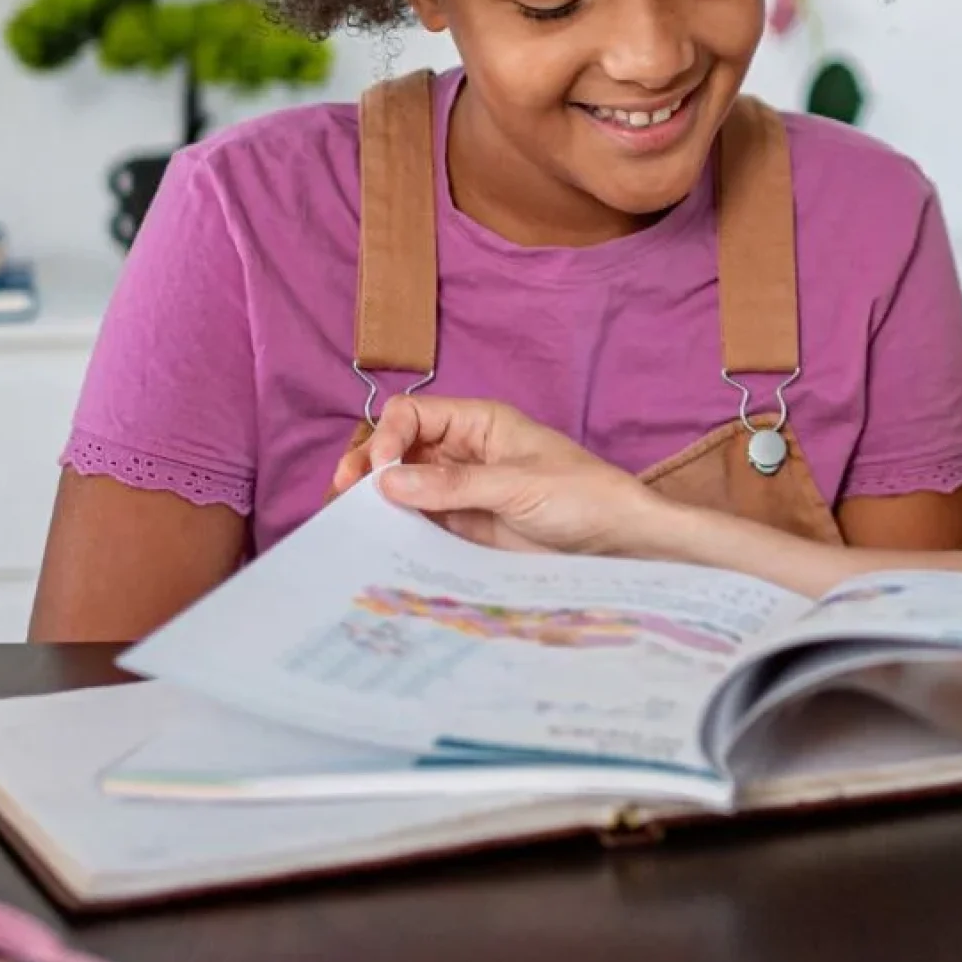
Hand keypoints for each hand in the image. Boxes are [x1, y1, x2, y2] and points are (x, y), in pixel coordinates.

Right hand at [329, 394, 660, 556]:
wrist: (619, 542)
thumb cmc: (582, 496)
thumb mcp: (519, 485)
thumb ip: (454, 485)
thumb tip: (387, 481)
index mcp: (479, 423)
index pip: (414, 415)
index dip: (388, 437)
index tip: (378, 473)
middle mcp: (463, 452)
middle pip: (400, 450)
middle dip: (369, 468)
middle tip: (342, 499)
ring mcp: (462, 491)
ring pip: (404, 488)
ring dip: (376, 502)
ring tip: (347, 526)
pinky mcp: (465, 528)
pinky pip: (421, 523)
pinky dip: (398, 530)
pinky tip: (377, 546)